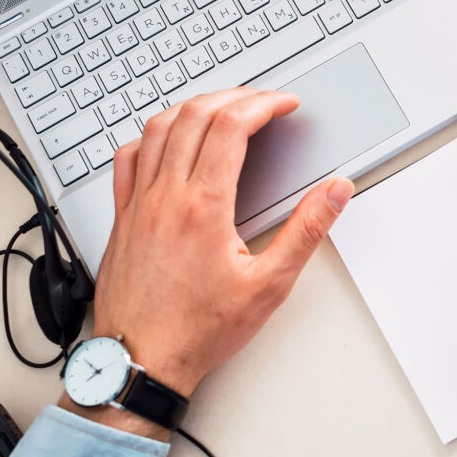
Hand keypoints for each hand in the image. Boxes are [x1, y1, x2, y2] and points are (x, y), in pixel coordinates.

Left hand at [61, 87, 352, 436]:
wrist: (141, 361)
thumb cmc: (198, 330)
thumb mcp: (269, 284)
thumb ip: (307, 230)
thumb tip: (334, 192)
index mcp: (204, 206)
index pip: (231, 126)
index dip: (264, 104)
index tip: (284, 103)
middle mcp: (166, 196)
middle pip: (196, 114)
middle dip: (235, 95)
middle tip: (262, 100)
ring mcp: (138, 203)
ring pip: (159, 127)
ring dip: (194, 105)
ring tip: (222, 108)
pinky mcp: (122, 217)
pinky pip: (128, 157)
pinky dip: (152, 135)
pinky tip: (166, 139)